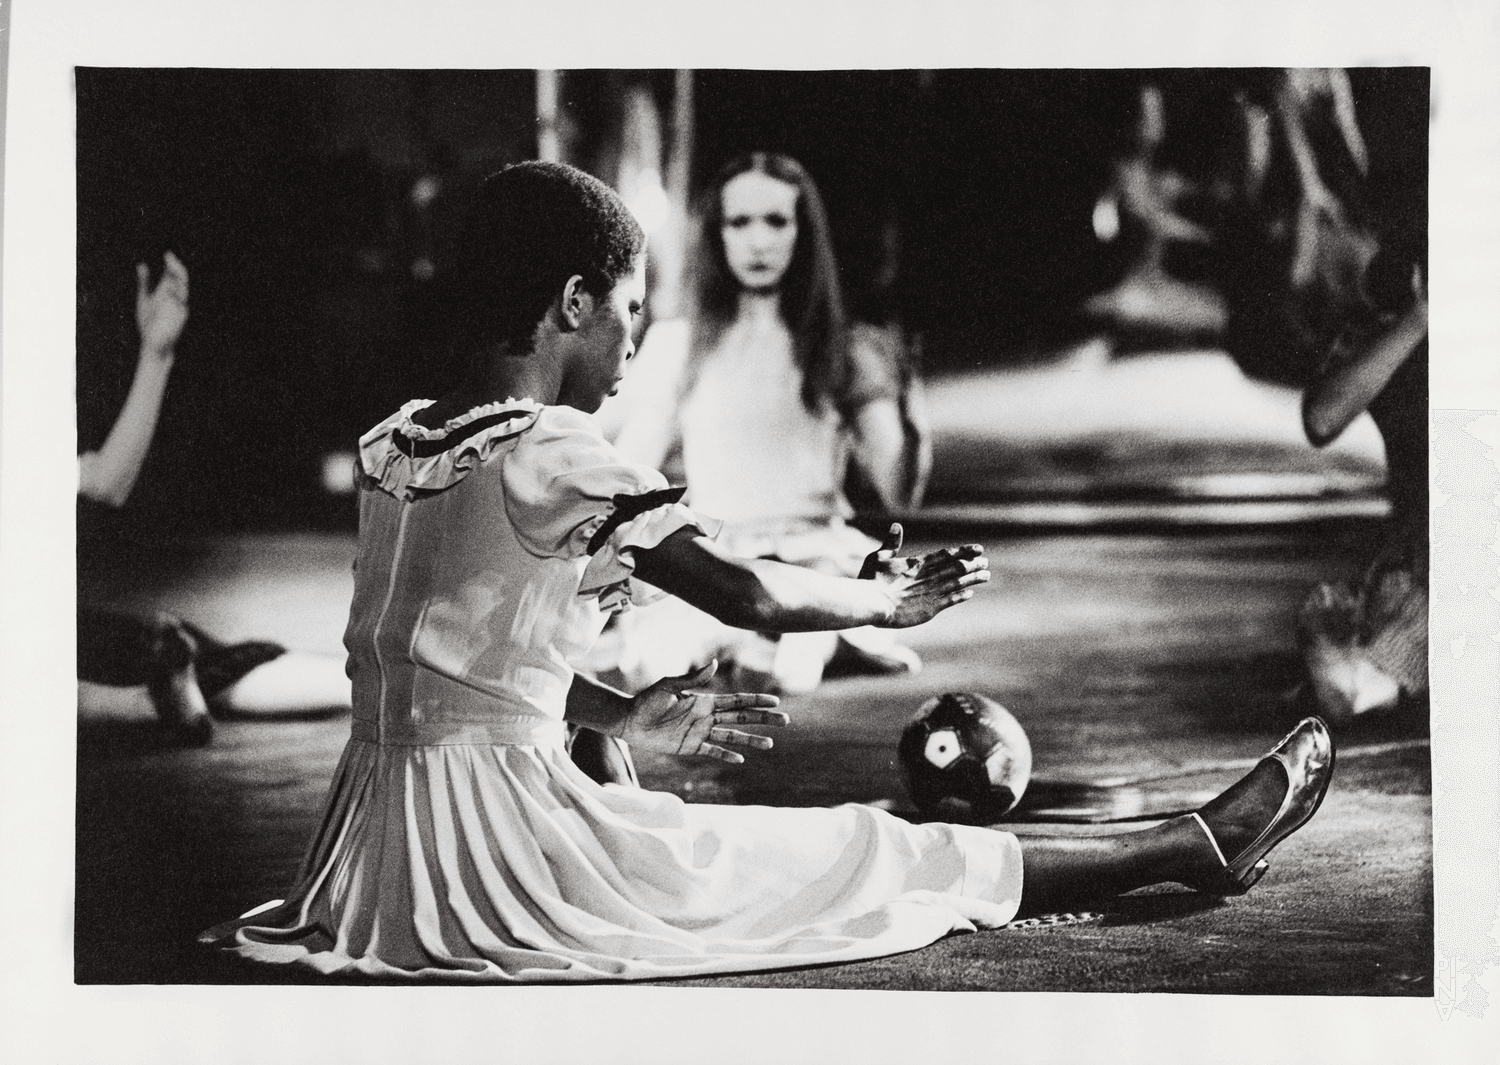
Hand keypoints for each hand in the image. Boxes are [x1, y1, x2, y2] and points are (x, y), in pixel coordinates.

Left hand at [136, 251, 189, 360]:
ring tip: (173, 268)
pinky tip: (170, 290)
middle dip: (176, 267)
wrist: (154, 344)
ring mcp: (179, 306)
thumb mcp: (144, 299)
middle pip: (180, 278)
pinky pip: (182, 303)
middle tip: (169, 257)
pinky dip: (177, 296)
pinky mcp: (181, 316)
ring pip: (184, 288)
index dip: (171, 263)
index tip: (167, 254)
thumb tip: (141, 265)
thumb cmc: (149, 324)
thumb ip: (144, 283)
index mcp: (165, 292)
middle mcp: (174, 297)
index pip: (172, 274)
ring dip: (179, 278)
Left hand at [618, 660, 786, 763]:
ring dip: (751, 740)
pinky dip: (727, 754)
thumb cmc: (646, 701)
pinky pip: (713, 751)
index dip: (756, 701)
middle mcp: (707, 717)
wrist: (629, 720)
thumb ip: (692, 678)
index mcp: (704, 700)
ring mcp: (700, 733)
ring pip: (732, 737)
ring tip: (770, 744)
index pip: (737, 701)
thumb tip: (715, 664)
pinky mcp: (690, 747)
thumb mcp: (668, 686)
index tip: (775, 701)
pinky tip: (741, 759)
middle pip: (742, 719)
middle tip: (785, 720)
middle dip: (763, 719)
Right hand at [860, 523, 988, 627]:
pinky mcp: (930, 609)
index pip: (946, 554)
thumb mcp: (878, 557)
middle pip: (957, 567)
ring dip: (973, 578)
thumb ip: (890, 543)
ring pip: (958, 583)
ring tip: (986, 575)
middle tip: (985, 562)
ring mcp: (931, 592)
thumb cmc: (871, 580)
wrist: (871, 603)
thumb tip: (896, 525)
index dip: (964, 551)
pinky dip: (961, 595)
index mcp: (918, 563)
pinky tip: (971, 592)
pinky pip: (951, 600)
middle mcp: (928, 576)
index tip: (979, 549)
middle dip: (973, 564)